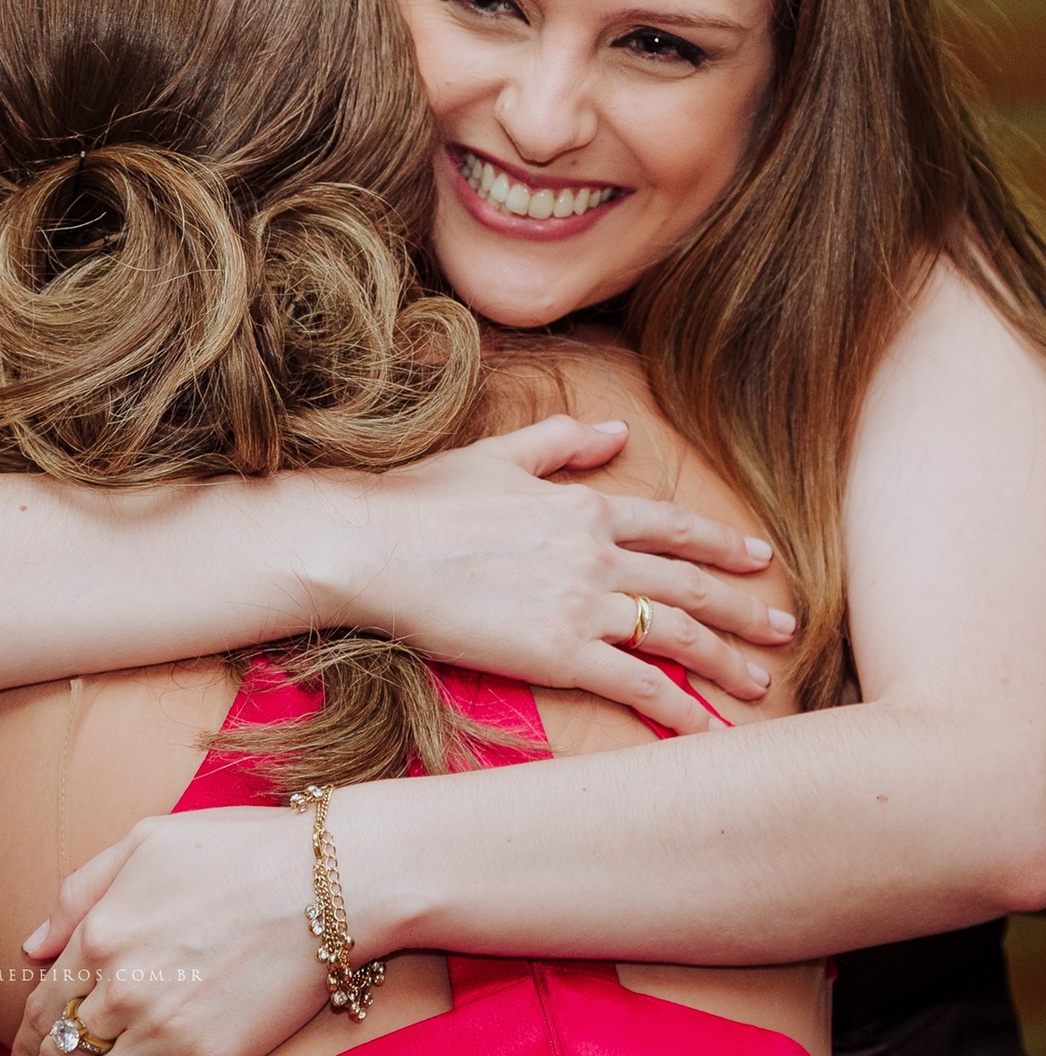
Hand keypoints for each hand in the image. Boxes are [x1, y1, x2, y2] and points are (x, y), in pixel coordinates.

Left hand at [15, 808, 323, 1055]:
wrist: (328, 881)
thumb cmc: (242, 850)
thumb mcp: (150, 839)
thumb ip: (80, 890)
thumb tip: (33, 946)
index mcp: (103, 933)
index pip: (43, 1004)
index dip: (35, 1026)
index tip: (41, 1034)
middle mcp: (122, 988)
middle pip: (64, 1049)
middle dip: (56, 1053)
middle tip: (65, 1053)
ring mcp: (165, 1030)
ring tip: (111, 1053)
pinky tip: (151, 1055)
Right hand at [325, 416, 792, 735]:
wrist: (373, 544)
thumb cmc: (423, 499)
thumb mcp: (499, 454)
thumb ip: (563, 443)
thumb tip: (617, 430)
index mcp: (583, 504)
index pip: (672, 525)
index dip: (721, 543)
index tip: (759, 558)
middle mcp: (595, 552)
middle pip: (688, 583)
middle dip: (743, 607)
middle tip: (787, 627)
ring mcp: (580, 603)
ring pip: (674, 634)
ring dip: (724, 660)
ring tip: (761, 682)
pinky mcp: (557, 652)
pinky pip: (634, 685)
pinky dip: (676, 708)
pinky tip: (704, 730)